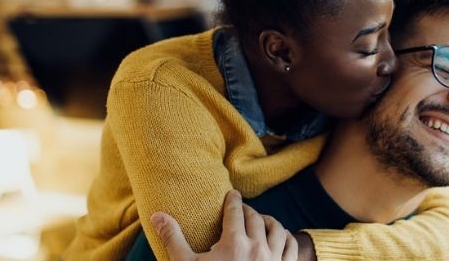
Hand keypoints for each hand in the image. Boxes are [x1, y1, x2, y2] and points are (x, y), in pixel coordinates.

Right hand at [150, 190, 297, 260]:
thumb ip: (174, 239)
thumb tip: (157, 215)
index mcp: (234, 242)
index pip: (235, 211)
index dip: (233, 200)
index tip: (232, 195)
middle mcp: (257, 247)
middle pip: (255, 217)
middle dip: (247, 210)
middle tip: (241, 209)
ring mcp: (274, 259)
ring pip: (277, 228)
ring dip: (268, 221)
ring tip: (261, 220)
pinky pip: (291, 246)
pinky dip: (286, 238)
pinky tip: (280, 238)